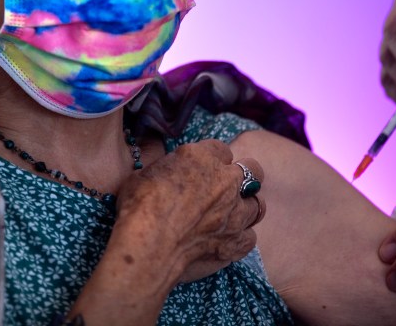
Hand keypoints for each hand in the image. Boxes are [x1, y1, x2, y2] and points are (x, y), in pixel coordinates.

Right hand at [115, 139, 265, 282]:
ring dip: (244, 208)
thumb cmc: (139, 207)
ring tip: (229, 216)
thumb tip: (164, 173)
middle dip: (243, 177)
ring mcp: (235, 212)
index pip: (221, 150)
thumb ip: (164, 169)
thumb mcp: (144, 173)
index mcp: (202, 157)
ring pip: (257, 204)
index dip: (213, 160)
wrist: (148, 245)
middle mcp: (226, 181)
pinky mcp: (236, 242)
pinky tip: (225, 240)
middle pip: (252, 169)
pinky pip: (250, 237)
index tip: (202, 171)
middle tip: (225, 189)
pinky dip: (240, 238)